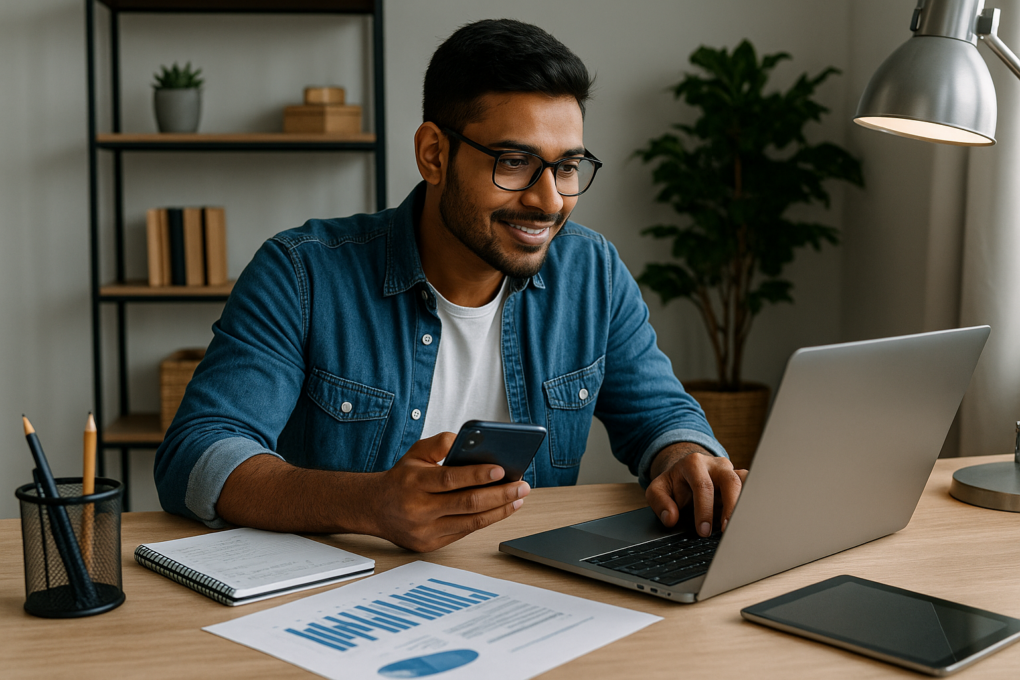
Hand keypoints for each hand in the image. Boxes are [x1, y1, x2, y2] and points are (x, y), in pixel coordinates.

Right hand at [367, 432, 530, 551]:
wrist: (374, 508)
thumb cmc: (401, 478)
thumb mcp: (414, 454)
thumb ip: (439, 444)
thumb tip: (468, 440)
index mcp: (413, 482)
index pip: (450, 479)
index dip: (478, 475)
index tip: (502, 469)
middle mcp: (418, 509)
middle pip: (467, 503)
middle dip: (500, 494)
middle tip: (522, 485)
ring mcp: (424, 530)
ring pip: (470, 522)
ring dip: (499, 510)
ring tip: (518, 498)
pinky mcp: (429, 545)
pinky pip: (464, 532)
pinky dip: (486, 520)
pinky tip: (501, 509)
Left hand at [645, 443, 746, 536]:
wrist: (685, 472)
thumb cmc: (674, 484)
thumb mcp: (658, 490)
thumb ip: (660, 503)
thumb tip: (671, 518)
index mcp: (694, 464)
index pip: (703, 486)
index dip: (704, 510)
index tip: (703, 531)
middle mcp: (716, 465)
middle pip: (731, 482)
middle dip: (731, 508)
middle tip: (726, 531)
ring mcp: (732, 471)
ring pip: (746, 483)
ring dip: (745, 505)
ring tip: (741, 527)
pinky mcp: (741, 480)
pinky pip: (753, 488)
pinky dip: (751, 504)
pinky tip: (749, 521)